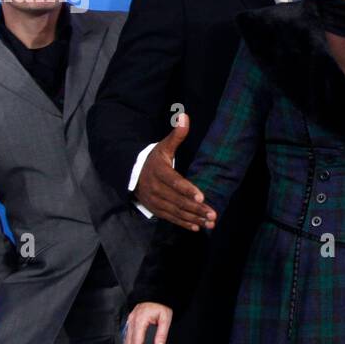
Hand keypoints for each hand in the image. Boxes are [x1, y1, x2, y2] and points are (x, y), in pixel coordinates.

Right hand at [121, 302, 171, 343]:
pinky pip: (125, 339)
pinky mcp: (130, 324)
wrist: (155, 294)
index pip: (137, 343)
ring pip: (125, 343)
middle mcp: (131, 323)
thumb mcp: (165, 318)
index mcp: (139, 321)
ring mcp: (129, 324)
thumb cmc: (161, 305)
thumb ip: (162, 333)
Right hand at [135, 114, 216, 230]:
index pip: (174, 182)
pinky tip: (197, 227)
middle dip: (195, 208)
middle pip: (177, 200)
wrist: (131, 173)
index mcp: (159, 171)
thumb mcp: (163, 146)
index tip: (202, 196)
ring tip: (210, 223)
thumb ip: (176, 135)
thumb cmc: (154, 159)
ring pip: (175, 211)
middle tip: (213, 214)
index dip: (187, 190)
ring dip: (193, 218)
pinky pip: (169, 218)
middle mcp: (155, 188)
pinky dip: (183, 223)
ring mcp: (154, 200)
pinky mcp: (154, 209)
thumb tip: (185, 116)